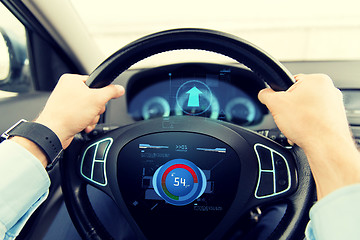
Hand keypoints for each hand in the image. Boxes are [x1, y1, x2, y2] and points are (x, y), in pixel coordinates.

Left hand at [35, 74, 124, 148]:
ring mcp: (66, 102)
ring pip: (89, 108)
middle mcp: (67, 89)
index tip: (101, 100)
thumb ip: (111, 92)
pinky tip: (83, 125)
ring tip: (85, 120)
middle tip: (91, 111)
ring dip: (92, 117)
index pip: (95, 82)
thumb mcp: (97, 99)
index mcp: (71, 80)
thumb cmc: (68, 114)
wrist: (54, 132)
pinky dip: (86, 122)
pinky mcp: (66, 114)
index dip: (101, 93)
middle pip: (94, 97)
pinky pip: (82, 116)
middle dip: (96, 108)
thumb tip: (119, 89)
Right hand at [258, 74, 359, 198]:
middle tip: (288, 117)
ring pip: (307, 108)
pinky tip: (304, 131)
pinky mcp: (336, 118)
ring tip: (297, 126)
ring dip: (298, 118)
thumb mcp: (275, 104)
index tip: (280, 105)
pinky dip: (308, 125)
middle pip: (299, 96)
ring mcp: (335, 104)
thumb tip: (263, 94)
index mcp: (317, 80)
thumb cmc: (308, 124)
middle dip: (290, 109)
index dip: (281, 95)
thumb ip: (266, 95)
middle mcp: (330, 89)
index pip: (290, 82)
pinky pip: (316, 118)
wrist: (326, 146)